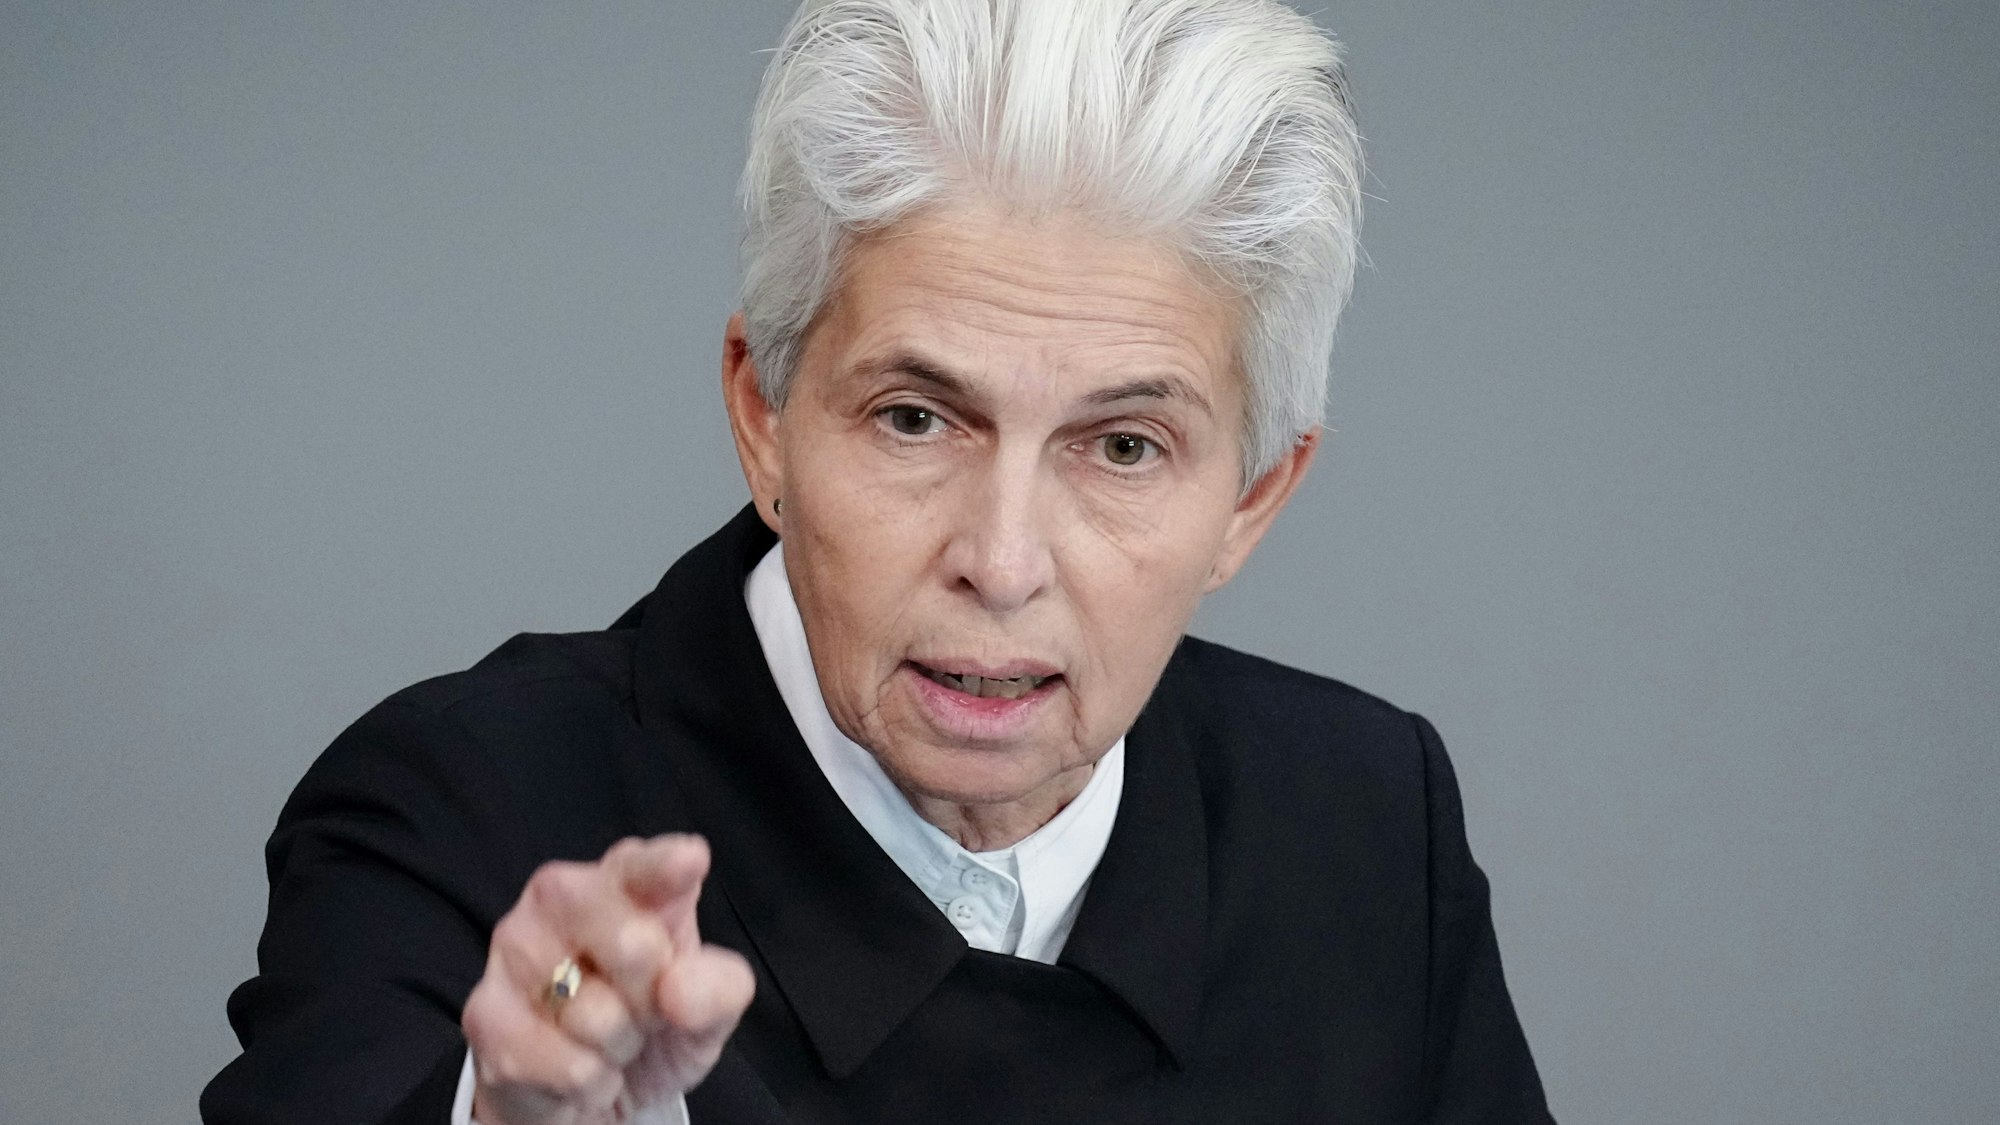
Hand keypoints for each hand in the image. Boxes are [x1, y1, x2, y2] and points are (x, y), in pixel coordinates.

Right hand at [461, 834, 754, 1123]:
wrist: (591, 1095)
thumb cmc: (653, 1028)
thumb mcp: (708, 1012)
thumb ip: (718, 989)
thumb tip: (678, 989)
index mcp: (623, 880)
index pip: (641, 865)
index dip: (663, 867)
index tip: (689, 862)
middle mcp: (560, 897)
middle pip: (634, 944)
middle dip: (654, 997)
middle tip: (646, 1008)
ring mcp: (514, 949)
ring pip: (597, 1014)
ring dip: (619, 1046)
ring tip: (609, 1038)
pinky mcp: (485, 1013)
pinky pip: (567, 1065)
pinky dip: (590, 1083)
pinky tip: (581, 1069)